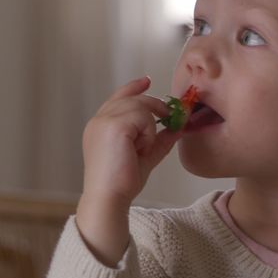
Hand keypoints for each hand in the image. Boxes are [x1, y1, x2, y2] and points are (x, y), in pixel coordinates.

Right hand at [80, 76, 180, 208]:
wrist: (110, 197)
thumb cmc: (122, 182)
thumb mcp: (146, 156)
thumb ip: (160, 140)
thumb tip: (178, 127)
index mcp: (100, 126)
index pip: (118, 97)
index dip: (134, 87)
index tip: (148, 80)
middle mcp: (99, 120)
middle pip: (133, 98)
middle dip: (155, 107)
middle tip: (169, 118)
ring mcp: (104, 121)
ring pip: (141, 107)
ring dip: (150, 128)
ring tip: (143, 148)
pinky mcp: (114, 125)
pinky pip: (143, 117)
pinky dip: (148, 134)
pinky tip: (141, 149)